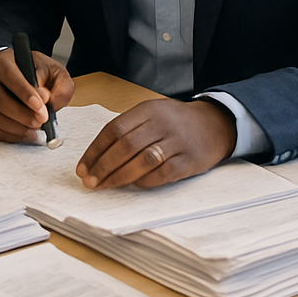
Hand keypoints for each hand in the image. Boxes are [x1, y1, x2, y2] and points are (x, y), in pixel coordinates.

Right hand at [0, 46, 74, 143]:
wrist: (7, 71)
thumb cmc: (29, 70)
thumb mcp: (49, 68)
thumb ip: (58, 83)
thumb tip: (51, 101)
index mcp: (1, 62)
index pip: (9, 76)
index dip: (24, 92)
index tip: (40, 104)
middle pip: (0, 100)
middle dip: (23, 114)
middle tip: (41, 120)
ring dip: (18, 127)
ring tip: (36, 128)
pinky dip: (11, 135)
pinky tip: (26, 133)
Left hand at [76, 98, 235, 189]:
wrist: (215, 124)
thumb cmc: (175, 122)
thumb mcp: (152, 114)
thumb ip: (128, 129)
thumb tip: (97, 156)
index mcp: (147, 110)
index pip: (114, 129)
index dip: (95, 150)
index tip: (82, 167)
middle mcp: (161, 123)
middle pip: (126, 145)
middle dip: (103, 166)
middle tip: (89, 181)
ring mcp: (177, 142)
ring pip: (142, 160)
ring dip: (119, 176)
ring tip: (104, 186)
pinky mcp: (190, 161)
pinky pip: (162, 174)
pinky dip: (144, 182)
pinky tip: (132, 186)